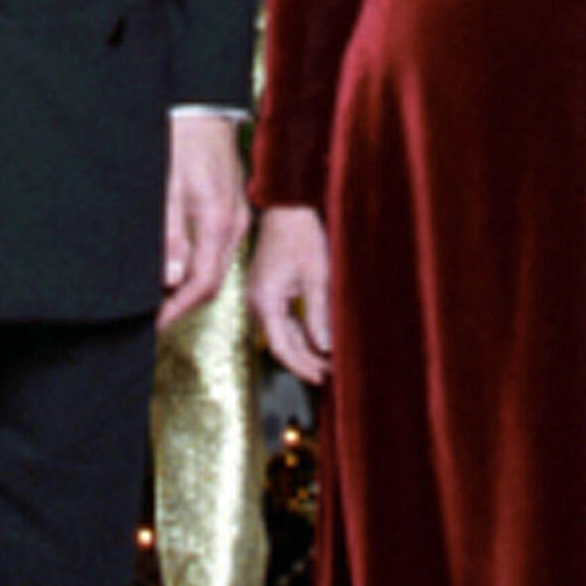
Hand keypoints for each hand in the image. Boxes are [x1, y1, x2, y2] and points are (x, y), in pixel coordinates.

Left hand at [157, 113, 247, 331]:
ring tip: (162, 295)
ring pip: (218, 268)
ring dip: (192, 286)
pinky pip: (221, 251)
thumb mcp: (168, 190)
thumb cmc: (183, 143)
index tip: (155, 322)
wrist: (204, 111)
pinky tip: (180, 266)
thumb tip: (171, 278)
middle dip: (184, 303)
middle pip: (213, 282)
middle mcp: (234, 226)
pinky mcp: (234, 211)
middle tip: (154, 314)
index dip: (178, 308)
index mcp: (218, 224)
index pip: (202, 284)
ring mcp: (238, 220)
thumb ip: (171, 236)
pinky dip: (201, 266)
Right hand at [247, 204, 331, 382]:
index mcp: (265, 300)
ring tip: (326, 362)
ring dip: (302, 348)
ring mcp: (259, 297)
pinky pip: (280, 320)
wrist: (287, 208)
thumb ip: (318, 315)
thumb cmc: (302, 237)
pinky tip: (315, 341)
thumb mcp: (316, 277)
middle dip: (304, 361)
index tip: (322, 377)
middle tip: (329, 374)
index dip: (301, 366)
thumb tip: (324, 348)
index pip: (281, 347)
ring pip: (280, 333)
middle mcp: (256, 302)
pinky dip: (297, 332)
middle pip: (279, 343)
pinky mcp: (266, 292)